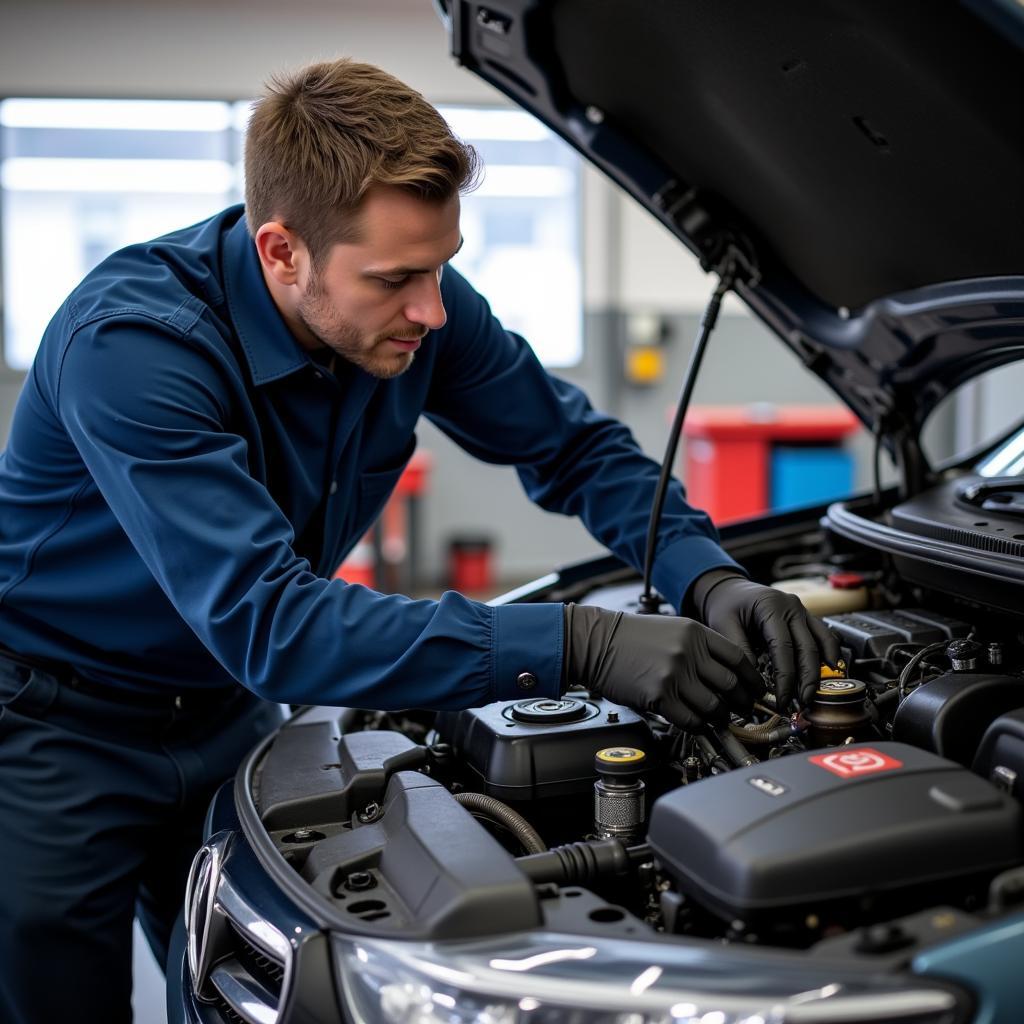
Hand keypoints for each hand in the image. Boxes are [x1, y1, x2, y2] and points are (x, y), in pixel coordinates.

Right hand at [563, 604, 764, 729]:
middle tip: (742, 710)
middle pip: (731, 684)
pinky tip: (698, 724)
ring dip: (720, 717)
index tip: (755, 690)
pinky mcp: (659, 696)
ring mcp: (674, 675)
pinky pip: (691, 719)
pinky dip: (699, 726)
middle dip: (742, 702)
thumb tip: (726, 677)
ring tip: (718, 719)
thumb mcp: (673, 629)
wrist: (596, 642)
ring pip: (714, 706)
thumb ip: (700, 649)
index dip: (753, 679)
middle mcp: (688, 652)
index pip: (739, 658)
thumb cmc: (631, 638)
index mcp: (696, 633)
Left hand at [692, 570, 840, 709]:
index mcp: (771, 606)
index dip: (785, 677)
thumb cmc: (726, 605)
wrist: (730, 589)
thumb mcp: (722, 624)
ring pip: (822, 643)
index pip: (783, 647)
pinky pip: (825, 636)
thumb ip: (739, 649)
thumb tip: (755, 682)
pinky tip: (830, 672)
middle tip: (802, 704)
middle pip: (807, 648)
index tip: (781, 699)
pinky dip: (830, 654)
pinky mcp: (806, 618)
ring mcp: (802, 611)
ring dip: (821, 671)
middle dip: (807, 680)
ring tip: (813, 695)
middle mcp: (792, 607)